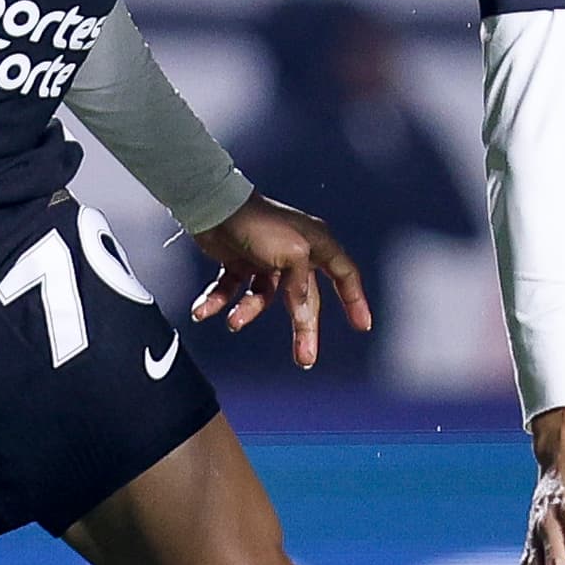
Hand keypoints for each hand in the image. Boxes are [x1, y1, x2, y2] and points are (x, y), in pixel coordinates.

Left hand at [185, 192, 373, 369]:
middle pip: (304, 299)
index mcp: (316, 244)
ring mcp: (265, 259)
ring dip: (247, 312)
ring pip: (262, 298)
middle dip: (303, 329)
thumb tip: (302, 309)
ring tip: (234, 322)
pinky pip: (231, 291)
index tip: (362, 325)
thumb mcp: (292, 254)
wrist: (213, 206)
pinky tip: (203, 311)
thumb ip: (302, 285)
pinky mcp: (239, 263)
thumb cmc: (258, 222)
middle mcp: (294, 253)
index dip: (356, 300)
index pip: (345, 275)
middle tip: (305, 358)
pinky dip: (217, 301)